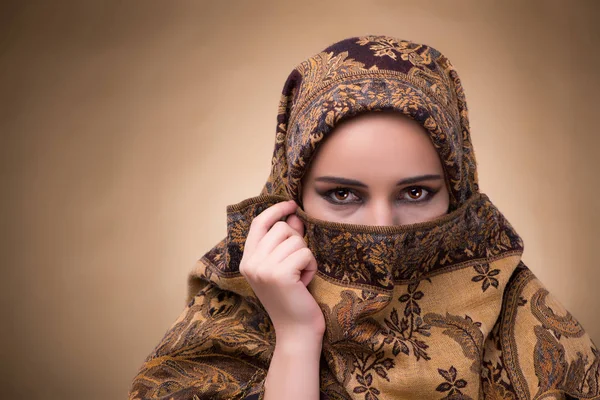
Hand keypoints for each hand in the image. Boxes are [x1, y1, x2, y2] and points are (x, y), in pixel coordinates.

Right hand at [239, 200, 324, 341]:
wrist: (296, 331)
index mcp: (247, 260)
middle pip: (281, 228)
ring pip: (296, 240)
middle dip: (297, 243)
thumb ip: (286, 240)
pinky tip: (305, 283)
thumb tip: (293, 215)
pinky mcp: (280, 274)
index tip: (291, 205)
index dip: (275, 210)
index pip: (258, 223)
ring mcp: (263, 269)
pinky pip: (305, 253)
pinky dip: (311, 266)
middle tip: (296, 267)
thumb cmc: (292, 298)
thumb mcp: (284, 265)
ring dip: (305, 257)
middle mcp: (250, 263)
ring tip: (299, 277)